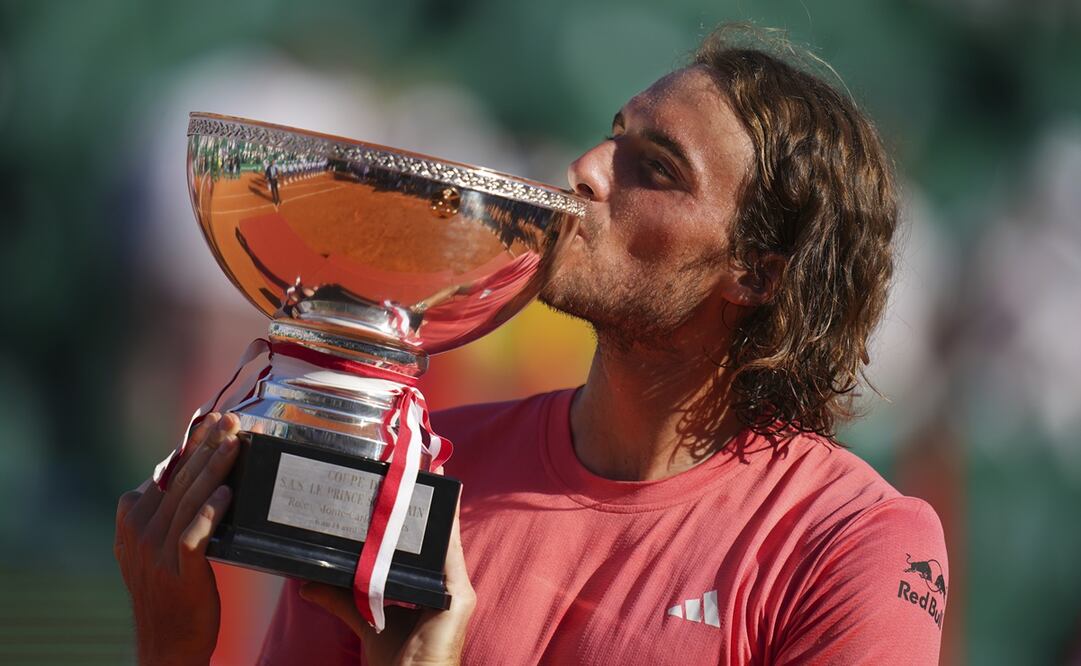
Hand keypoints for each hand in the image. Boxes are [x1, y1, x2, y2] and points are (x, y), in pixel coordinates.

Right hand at [114, 413, 241, 664]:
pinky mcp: (177, 572)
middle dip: (206, 445)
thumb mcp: (154, 544)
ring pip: (187, 500)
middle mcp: (138, 531)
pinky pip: (193, 535)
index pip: (165, 471)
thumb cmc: (170, 590)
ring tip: (235, 443)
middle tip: (230, 419)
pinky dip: (209, 512)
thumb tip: (189, 470)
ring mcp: (155, 552)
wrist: (166, 643)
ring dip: (213, 468)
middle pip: (178, 479)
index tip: (211, 419)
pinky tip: (227, 493)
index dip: (189, 444)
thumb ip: (165, 511)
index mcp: (131, 519)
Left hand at [299, 492, 475, 665]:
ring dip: (438, 511)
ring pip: (444, 542)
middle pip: (432, 539)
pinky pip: (452, 557)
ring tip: (428, 479)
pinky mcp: (460, 599)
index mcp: (429, 589)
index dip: (414, 519)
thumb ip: (342, 600)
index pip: (420, 547)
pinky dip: (447, 531)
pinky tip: (442, 508)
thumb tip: (308, 586)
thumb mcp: (365, 620)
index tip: (403, 489)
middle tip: (414, 472)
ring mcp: (456, 592)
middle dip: (425, 507)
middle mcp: (445, 586)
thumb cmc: (395, 661)